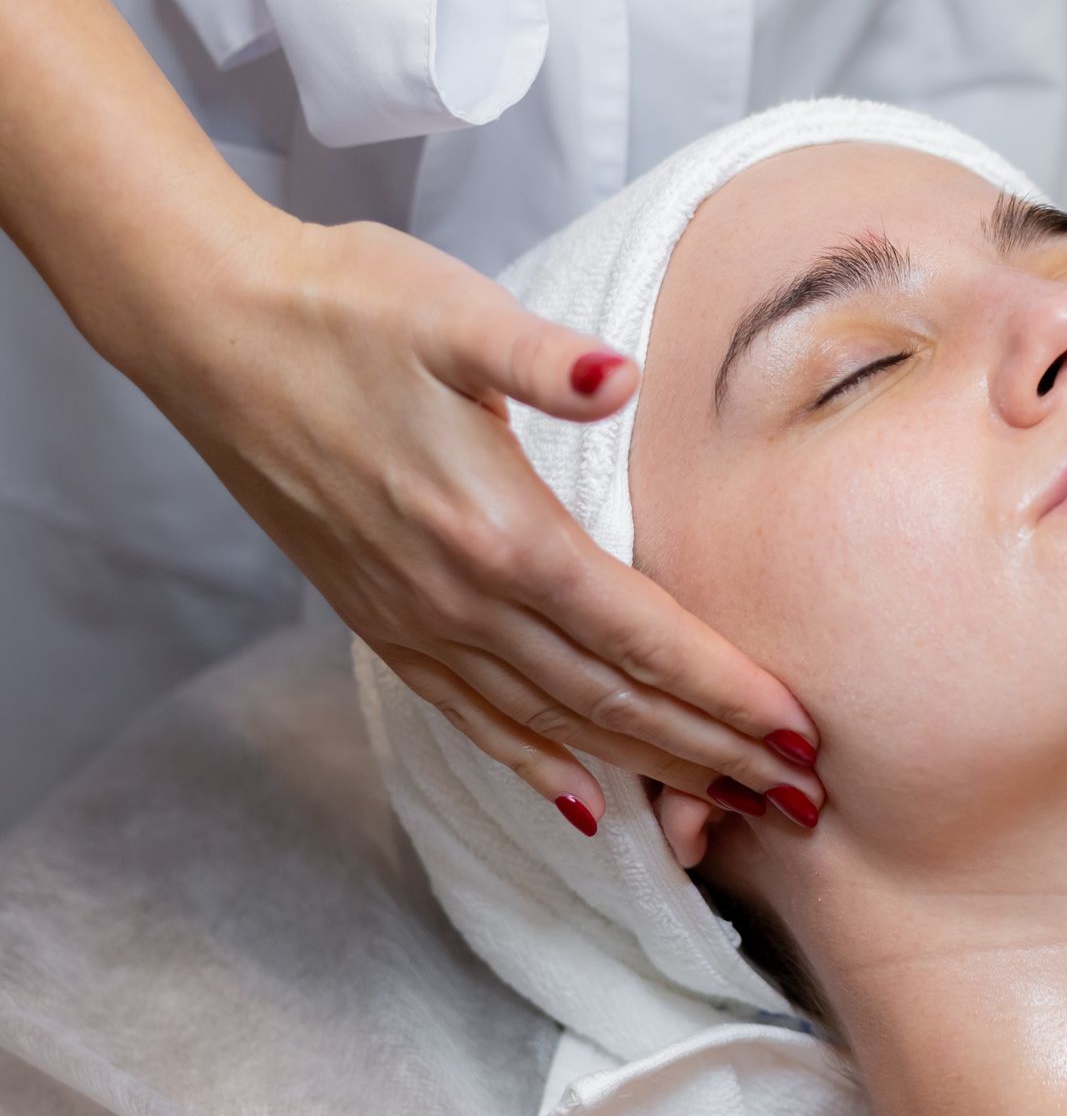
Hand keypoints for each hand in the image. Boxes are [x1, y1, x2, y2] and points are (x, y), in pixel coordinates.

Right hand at [154, 212, 824, 830]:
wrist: (214, 330)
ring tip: (726, 809)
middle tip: (800, 798)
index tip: (803, 736)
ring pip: (554, 723)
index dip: (726, 690)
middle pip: (613, 700)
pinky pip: (472, 718)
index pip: (642, 635)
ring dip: (646, 769)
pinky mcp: (379, 621)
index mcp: (501, 530)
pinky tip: (582, 802)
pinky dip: (536, 765)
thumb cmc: (347, 306)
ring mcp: (415, 619)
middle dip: (713, 752)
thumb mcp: (454, 312)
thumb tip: (617, 376)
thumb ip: (543, 356)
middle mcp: (460, 598)